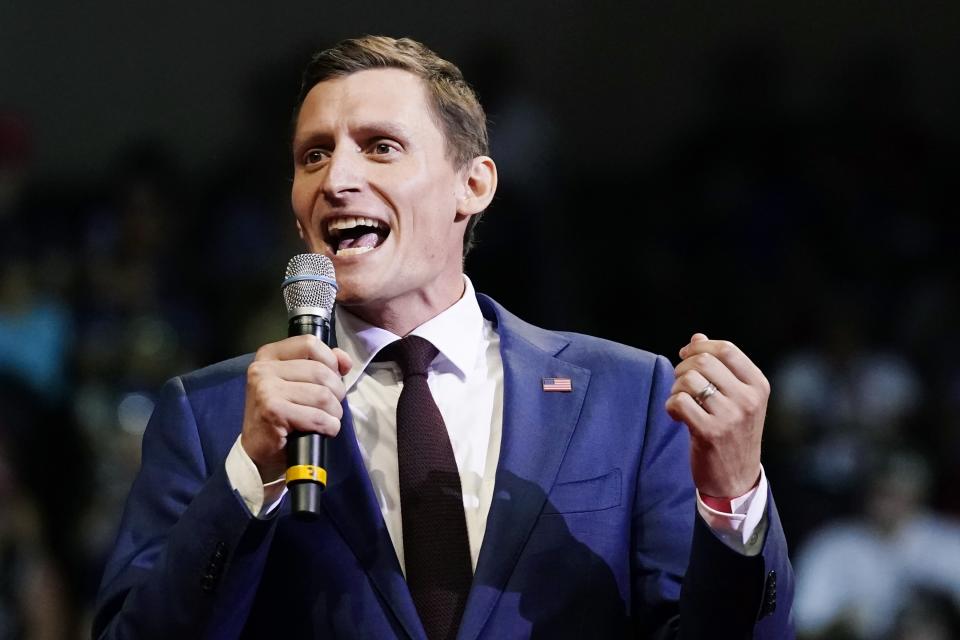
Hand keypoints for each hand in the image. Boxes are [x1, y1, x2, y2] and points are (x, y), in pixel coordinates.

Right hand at [241, 334, 352, 482]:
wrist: (257, 450)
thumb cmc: (281, 415)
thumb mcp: (296, 382)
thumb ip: (321, 364)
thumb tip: (344, 360)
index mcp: (269, 355)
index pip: (310, 343)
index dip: (330, 360)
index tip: (333, 376)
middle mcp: (263, 369)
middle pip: (321, 371)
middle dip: (336, 393)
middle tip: (331, 407)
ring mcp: (266, 390)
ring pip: (323, 395)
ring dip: (334, 412)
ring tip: (327, 419)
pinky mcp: (273, 412)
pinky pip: (318, 417)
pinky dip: (329, 427)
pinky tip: (323, 430)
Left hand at [664, 333, 767, 497]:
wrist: (736, 478)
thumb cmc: (732, 433)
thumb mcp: (736, 398)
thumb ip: (719, 367)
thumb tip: (698, 337)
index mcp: (758, 386)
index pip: (727, 349)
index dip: (700, 347)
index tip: (686, 355)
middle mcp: (748, 399)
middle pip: (704, 361)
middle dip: (683, 367)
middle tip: (680, 383)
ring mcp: (730, 416)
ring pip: (689, 380)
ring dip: (676, 388)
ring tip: (681, 401)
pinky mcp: (710, 433)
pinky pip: (679, 402)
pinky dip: (671, 406)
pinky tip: (677, 415)